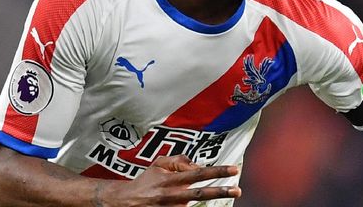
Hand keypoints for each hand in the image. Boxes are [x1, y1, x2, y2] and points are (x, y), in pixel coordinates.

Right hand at [101, 155, 241, 205]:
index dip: (216, 171)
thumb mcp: (159, 164)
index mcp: (170, 179)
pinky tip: (209, 206)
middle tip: (237, 190)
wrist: (125, 201)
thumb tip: (197, 165)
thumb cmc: (145, 181)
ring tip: (227, 196)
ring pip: (194, 205)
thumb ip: (179, 160)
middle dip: (220, 191)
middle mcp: (171, 194)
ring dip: (210, 201)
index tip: (233, 170)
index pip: (198, 173)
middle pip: (199, 193)